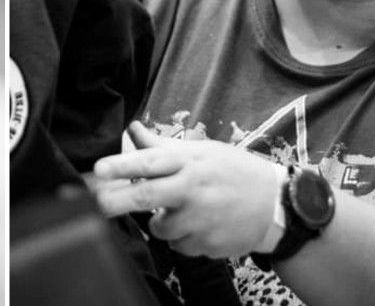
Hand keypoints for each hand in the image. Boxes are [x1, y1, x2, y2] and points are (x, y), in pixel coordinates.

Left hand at [92, 121, 277, 258]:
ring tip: (181, 210)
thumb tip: (133, 128)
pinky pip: (180, 246)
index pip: (150, 161)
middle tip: (99, 204)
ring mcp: (201, 219)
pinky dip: (181, 238)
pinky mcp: (209, 244)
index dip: (122, 165)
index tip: (99, 169)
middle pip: (147, 196)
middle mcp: (192, 189)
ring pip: (160, 228)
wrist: (276, 205)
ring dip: (161, 223)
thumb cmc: (233, 171)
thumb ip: (163, 146)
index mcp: (189, 162)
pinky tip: (199, 225)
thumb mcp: (201, 151)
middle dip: (118, 201)